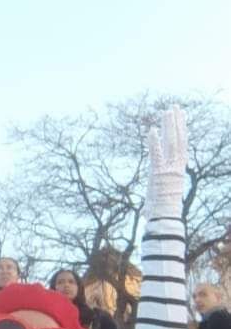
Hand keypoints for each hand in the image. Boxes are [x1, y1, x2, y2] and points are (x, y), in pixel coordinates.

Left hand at [145, 105, 187, 219]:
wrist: (165, 220)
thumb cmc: (161, 215)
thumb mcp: (157, 202)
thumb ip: (152, 202)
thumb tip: (147, 212)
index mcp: (177, 171)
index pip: (181, 147)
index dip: (181, 132)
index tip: (181, 119)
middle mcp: (175, 168)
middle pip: (178, 140)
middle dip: (177, 123)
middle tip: (175, 107)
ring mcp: (168, 170)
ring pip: (172, 143)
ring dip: (170, 126)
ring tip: (168, 110)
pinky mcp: (158, 174)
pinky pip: (156, 155)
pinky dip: (154, 143)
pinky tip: (152, 130)